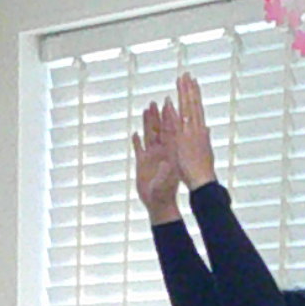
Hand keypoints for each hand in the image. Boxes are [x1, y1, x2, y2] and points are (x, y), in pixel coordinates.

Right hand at [131, 102, 183, 220]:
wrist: (159, 203)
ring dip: (148, 123)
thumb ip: (166, 171)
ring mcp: (151, 157)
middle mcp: (160, 152)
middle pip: (158, 130)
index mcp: (169, 153)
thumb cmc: (165, 193)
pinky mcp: (142, 163)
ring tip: (146, 110)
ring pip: (149, 136)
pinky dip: (137, 141)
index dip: (168, 118)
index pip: (169, 132)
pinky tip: (135, 133)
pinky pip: (139, 148)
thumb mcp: (166, 182)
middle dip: (157, 116)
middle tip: (155, 102)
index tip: (168, 104)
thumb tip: (167, 163)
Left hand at [170, 69, 215, 190]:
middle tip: (186, 74)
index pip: (196, 109)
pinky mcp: (182, 142)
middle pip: (191, 105)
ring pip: (186, 110)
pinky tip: (168, 101)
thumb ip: (205, 138)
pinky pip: (176, 125)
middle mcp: (196, 130)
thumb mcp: (206, 151)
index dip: (195, 95)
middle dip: (188, 89)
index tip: (193, 82)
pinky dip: (172, 113)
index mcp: (201, 131)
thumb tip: (207, 128)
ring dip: (183, 94)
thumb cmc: (203, 170)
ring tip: (181, 80)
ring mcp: (189, 135)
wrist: (203, 182)